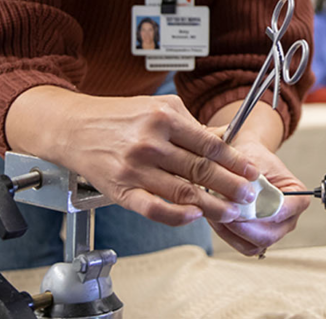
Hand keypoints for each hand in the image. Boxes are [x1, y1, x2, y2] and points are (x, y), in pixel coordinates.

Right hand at [6, 88, 259, 226]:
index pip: (208, 145)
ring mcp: (135, 168)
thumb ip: (190, 126)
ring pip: (182, 192)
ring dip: (212, 206)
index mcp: (164, 118)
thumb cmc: (119, 117)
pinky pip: (153, 207)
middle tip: (250, 197)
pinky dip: (176, 215)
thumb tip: (225, 142)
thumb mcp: (159, 108)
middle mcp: (150, 142)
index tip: (251, 173)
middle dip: (230, 186)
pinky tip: (194, 216)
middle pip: (200, 170)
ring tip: (231, 212)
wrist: (73, 127)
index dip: (235, 161)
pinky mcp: (121, 190)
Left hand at [209, 131, 309, 255]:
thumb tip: (239, 197)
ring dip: (233, 233)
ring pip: (254, 244)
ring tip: (218, 214)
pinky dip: (229, 236)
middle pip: (269, 235)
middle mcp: (289, 218)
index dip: (261, 213)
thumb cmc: (253, 158)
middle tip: (224, 213)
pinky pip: (243, 246)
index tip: (241, 207)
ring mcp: (274, 231)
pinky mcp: (257, 238)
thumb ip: (249, 179)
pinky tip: (219, 220)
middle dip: (243, 227)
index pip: (283, 211)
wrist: (247, 162)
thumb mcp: (252, 161)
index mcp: (297, 196)